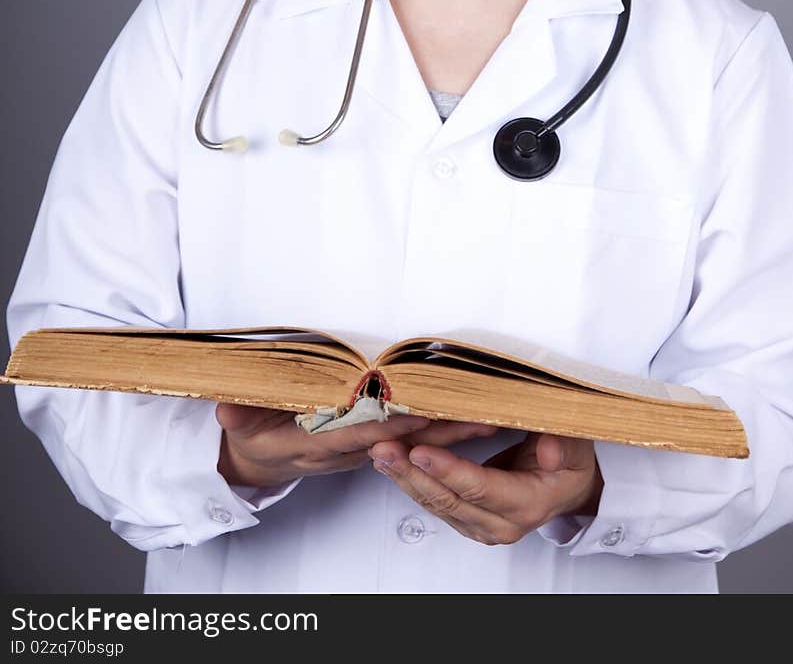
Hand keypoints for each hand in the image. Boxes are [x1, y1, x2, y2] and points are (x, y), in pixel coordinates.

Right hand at [215, 403, 496, 486]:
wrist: (262, 460)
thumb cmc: (255, 437)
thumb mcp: (240, 426)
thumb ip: (238, 417)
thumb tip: (226, 408)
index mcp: (322, 441)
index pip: (363, 432)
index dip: (393, 422)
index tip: (423, 409)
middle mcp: (350, 449)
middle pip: (402, 440)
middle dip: (442, 431)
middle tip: (482, 416)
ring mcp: (365, 450)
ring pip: (414, 442)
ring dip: (451, 432)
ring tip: (490, 418)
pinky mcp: (374, 445)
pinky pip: (413, 439)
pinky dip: (442, 431)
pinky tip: (470, 421)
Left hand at [368, 431, 602, 543]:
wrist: (569, 487)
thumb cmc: (570, 461)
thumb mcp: (576, 445)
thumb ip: (563, 444)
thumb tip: (549, 450)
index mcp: (527, 504)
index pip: (479, 488)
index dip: (448, 470)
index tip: (420, 451)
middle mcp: (501, 524)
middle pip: (449, 500)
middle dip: (412, 473)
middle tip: (384, 448)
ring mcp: (482, 527)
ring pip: (436, 504)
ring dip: (405, 478)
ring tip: (380, 452)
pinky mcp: (469, 521)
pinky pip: (436, 503)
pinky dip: (413, 482)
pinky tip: (393, 464)